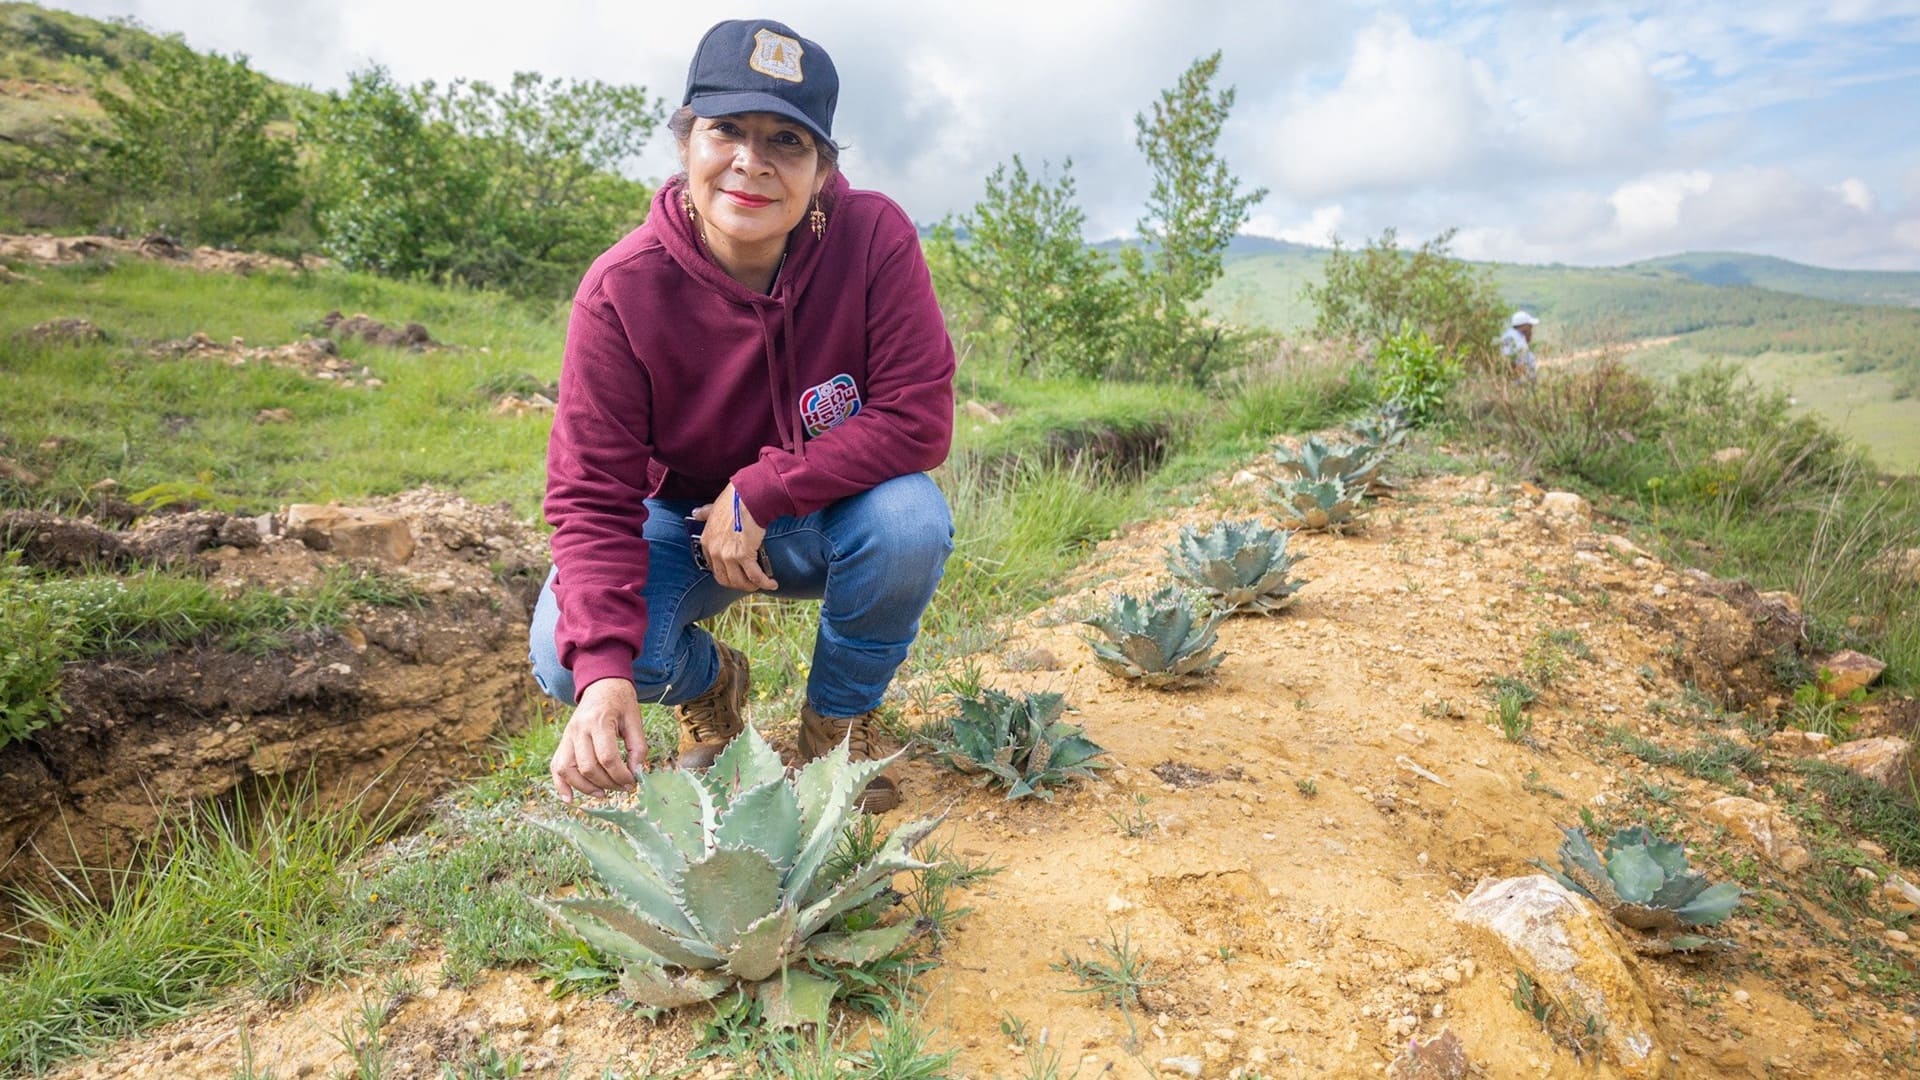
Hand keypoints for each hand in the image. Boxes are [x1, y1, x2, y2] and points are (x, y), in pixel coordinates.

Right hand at [550, 677, 647, 802]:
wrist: (602, 684)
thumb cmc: (621, 702)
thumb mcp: (635, 719)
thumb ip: (638, 747)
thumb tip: (636, 773)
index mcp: (599, 721)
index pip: (607, 757)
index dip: (621, 775)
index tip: (633, 783)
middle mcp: (579, 729)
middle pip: (588, 766)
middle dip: (608, 783)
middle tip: (623, 788)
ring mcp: (568, 736)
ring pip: (568, 769)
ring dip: (586, 788)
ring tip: (603, 794)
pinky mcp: (563, 741)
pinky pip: (556, 766)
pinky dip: (561, 785)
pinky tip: (570, 799)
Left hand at [691, 483, 777, 591]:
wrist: (748, 498)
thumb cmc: (733, 500)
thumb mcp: (713, 507)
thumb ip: (704, 513)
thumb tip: (696, 513)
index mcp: (706, 541)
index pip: (713, 567)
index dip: (726, 573)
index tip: (735, 573)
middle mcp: (714, 551)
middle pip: (724, 579)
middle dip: (738, 584)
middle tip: (749, 582)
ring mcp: (727, 556)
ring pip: (738, 582)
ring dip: (750, 586)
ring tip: (761, 584)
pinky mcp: (743, 556)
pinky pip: (755, 576)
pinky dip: (764, 583)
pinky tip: (771, 584)